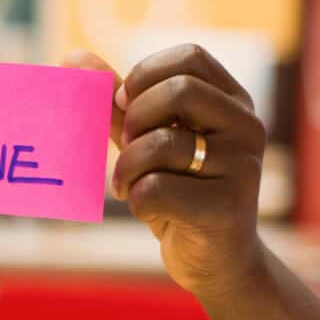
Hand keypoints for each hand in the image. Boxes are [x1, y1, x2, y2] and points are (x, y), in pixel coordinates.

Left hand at [64, 45, 268, 300]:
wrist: (215, 262)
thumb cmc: (179, 194)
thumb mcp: (148, 143)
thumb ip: (117, 104)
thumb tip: (72, 58)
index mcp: (232, 102)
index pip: (190, 57)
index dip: (145, 76)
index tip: (125, 106)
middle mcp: (246, 127)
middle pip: (178, 92)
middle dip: (135, 121)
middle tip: (128, 147)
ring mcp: (242, 167)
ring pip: (161, 144)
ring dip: (127, 168)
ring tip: (128, 185)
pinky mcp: (225, 208)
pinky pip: (156, 189)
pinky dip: (136, 199)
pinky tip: (146, 210)